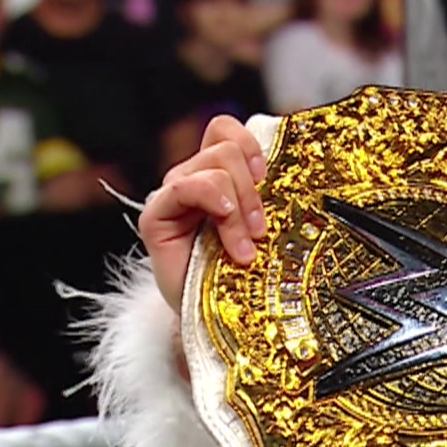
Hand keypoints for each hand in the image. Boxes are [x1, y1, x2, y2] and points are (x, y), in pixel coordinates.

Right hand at [140, 116, 266, 312]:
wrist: (216, 317)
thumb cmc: (242, 272)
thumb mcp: (263, 223)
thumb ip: (265, 193)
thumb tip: (291, 166)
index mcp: (216, 173)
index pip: (225, 129)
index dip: (250, 145)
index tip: (268, 179)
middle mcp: (191, 179)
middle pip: (225, 147)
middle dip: (252, 189)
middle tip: (261, 229)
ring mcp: (172, 196)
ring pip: (215, 165)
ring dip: (239, 208)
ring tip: (246, 247)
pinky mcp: (155, 216)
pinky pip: (185, 186)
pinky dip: (213, 203)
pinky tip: (229, 239)